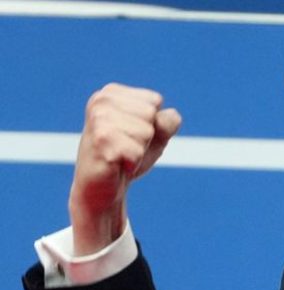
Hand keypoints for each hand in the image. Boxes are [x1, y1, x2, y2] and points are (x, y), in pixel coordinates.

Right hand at [69, 83, 181, 254]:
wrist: (102, 189)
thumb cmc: (128, 157)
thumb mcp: (154, 136)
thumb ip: (167, 122)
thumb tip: (172, 115)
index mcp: (111, 93)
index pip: (154, 101)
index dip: (151, 124)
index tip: (131, 135)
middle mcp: (101, 101)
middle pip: (151, 114)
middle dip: (145, 137)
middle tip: (125, 147)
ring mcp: (98, 120)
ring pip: (146, 132)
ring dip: (138, 150)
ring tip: (121, 155)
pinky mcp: (100, 141)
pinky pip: (137, 151)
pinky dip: (133, 163)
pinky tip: (117, 165)